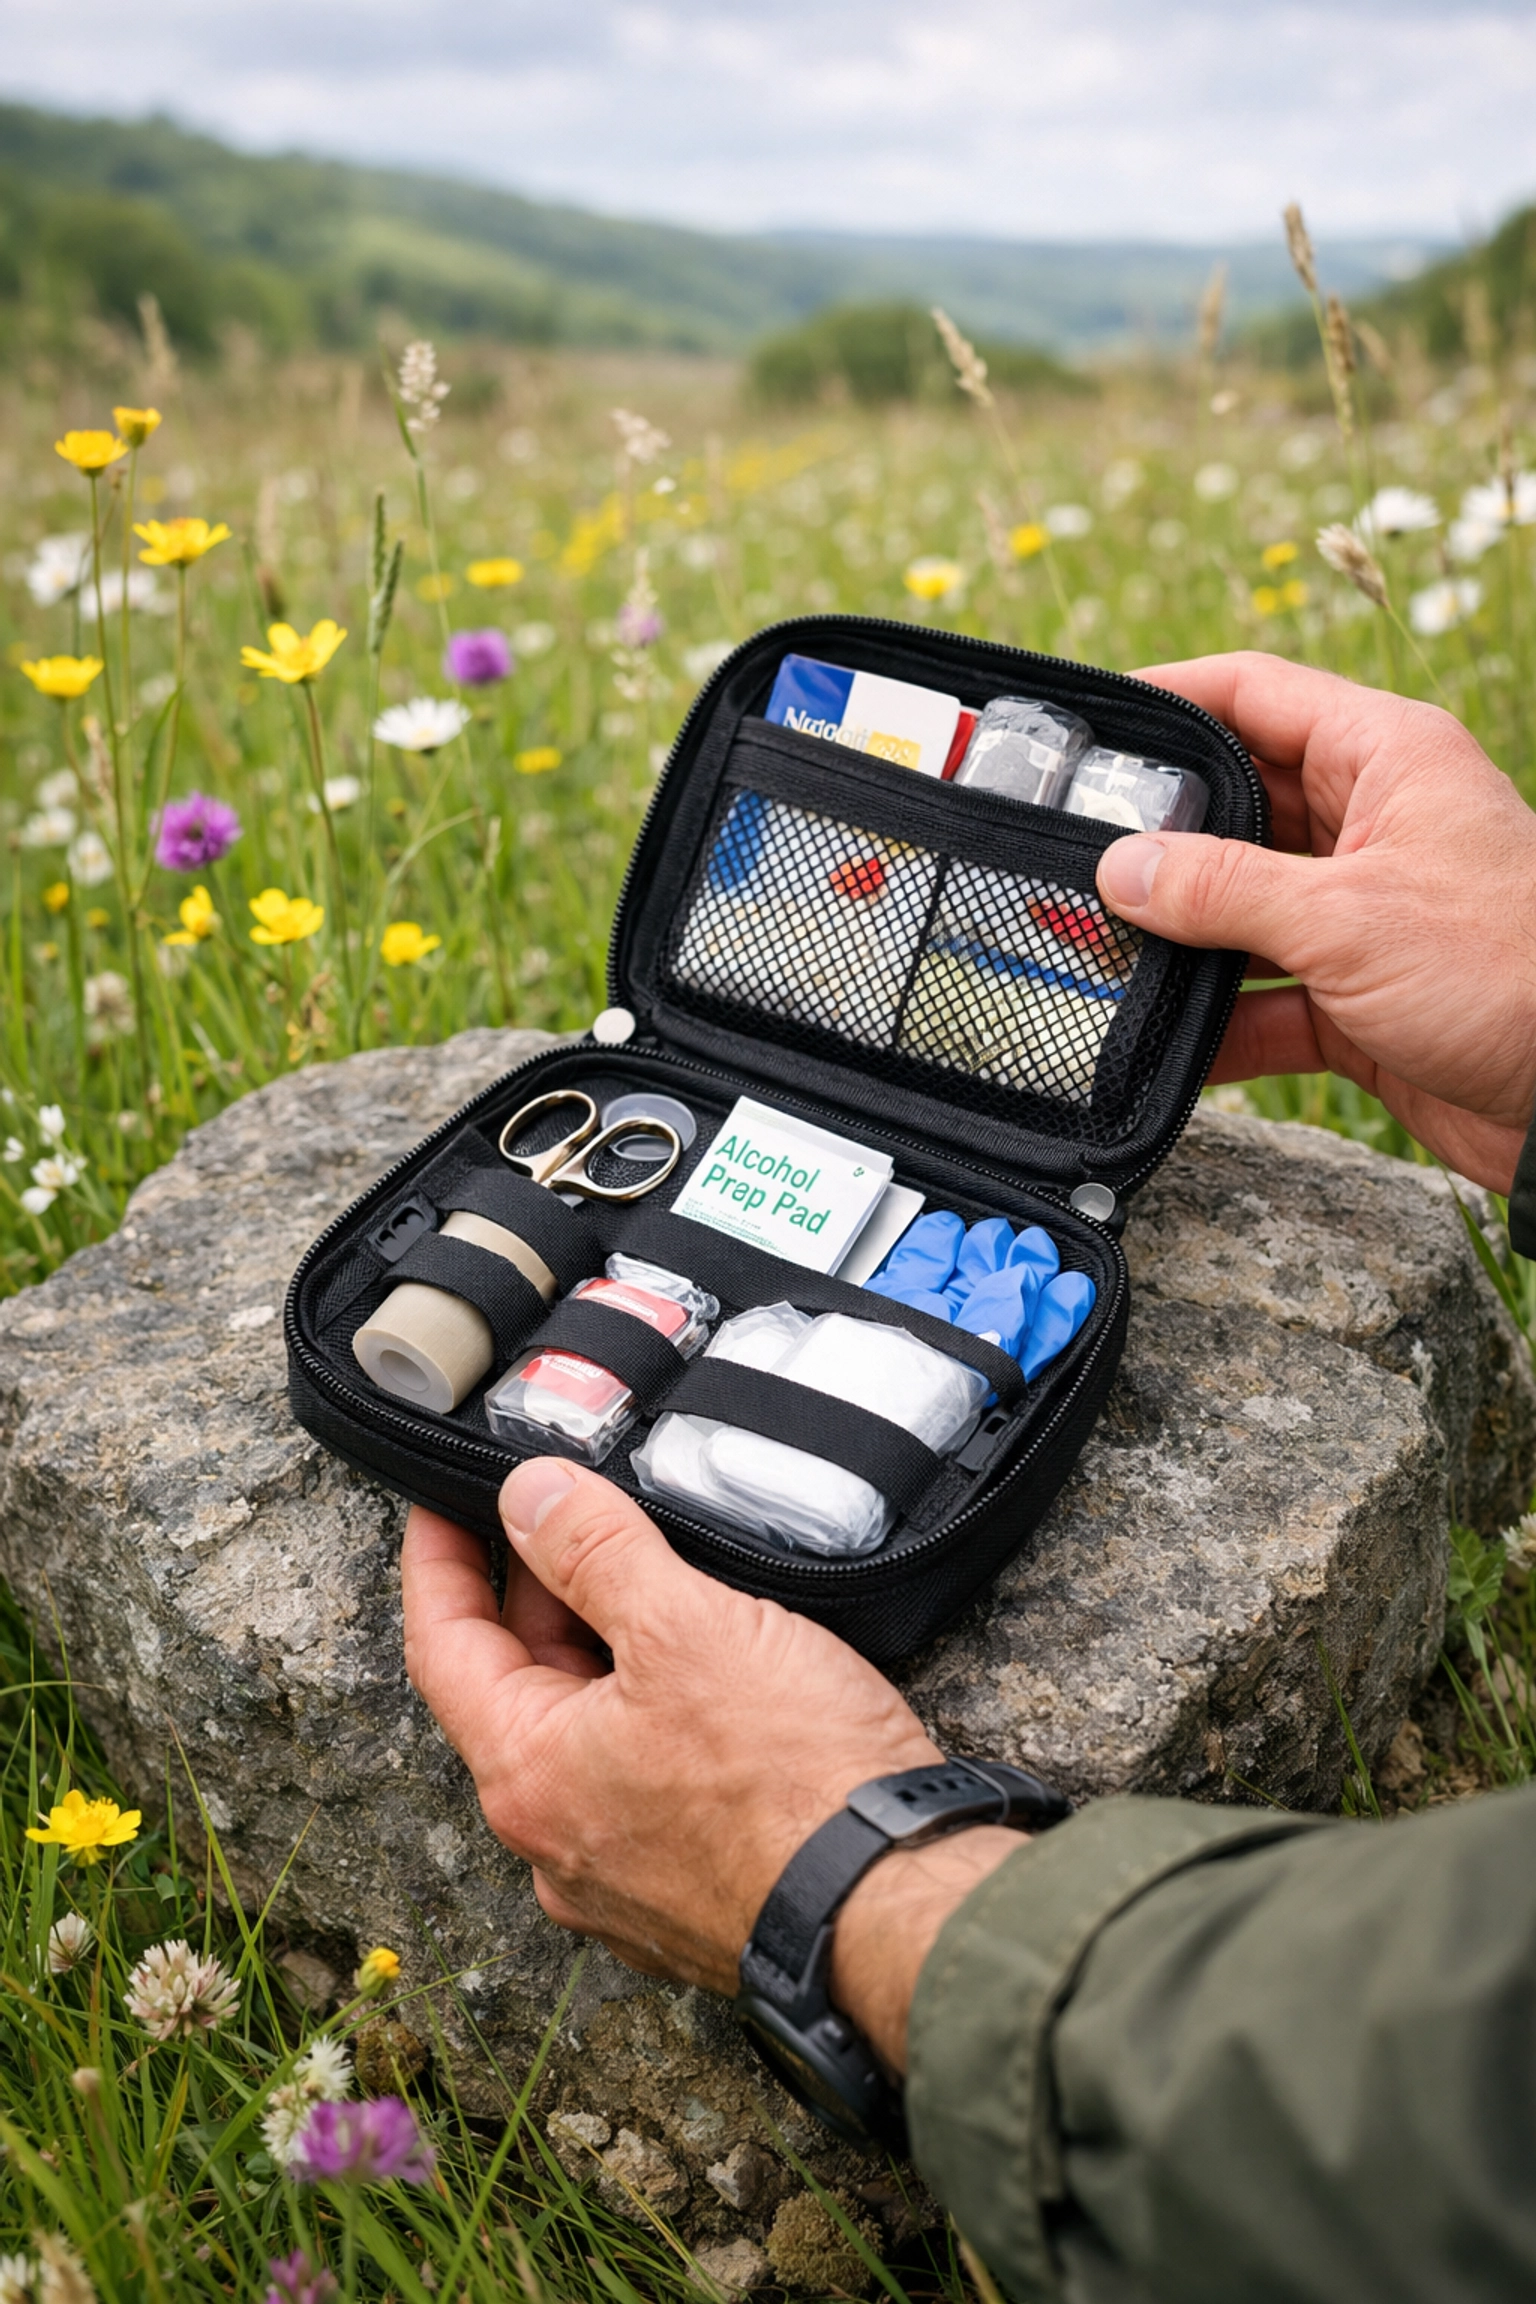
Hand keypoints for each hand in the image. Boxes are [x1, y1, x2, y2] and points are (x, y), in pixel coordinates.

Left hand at [400, 1463, 1016, 2067]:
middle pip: (516, 1690)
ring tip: (643, 1580)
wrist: (896, 1907)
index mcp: (528, 1775)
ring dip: (598, 1656)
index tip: (441, 1501)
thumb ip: (595, 1551)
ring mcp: (620, 1878)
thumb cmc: (792, 1781)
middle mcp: (555, 1842)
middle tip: (566, 1515)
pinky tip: (701, 1676)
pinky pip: (640, 1783)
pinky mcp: (687, 1891)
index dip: (438, 1560)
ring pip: (583, 1738)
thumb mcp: (683, 1626)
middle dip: (535, 1596)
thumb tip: (530, 1496)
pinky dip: (648, 1716)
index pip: (443, 1645)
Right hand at [1095, 652, 1535, 1191]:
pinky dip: (1214, 1025)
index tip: (1089, 722)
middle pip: (1235, 809)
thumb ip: (1223, 890)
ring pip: (1240, 911)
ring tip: (1091, 955)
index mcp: (1384, 759)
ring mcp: (1363, 914)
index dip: (1169, 699)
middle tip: (1068, 856)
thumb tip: (1120, 868)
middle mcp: (1371, 825)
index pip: (1255, 694)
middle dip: (1154, 838)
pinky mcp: (1359, 999)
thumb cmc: (1508, 971)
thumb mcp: (1347, 918)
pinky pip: (1264, 1000)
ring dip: (1174, 941)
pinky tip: (1157, 1044)